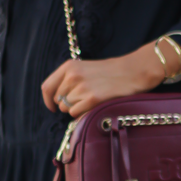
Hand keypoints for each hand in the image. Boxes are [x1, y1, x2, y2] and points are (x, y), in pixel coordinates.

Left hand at [42, 45, 165, 118]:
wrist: (134, 71)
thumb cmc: (111, 72)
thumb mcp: (85, 68)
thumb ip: (69, 79)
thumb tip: (57, 99)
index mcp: (69, 66)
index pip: (47, 87)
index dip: (48, 100)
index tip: (53, 106)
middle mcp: (72, 76)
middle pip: (59, 100)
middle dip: (68, 104)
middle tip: (85, 100)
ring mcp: (82, 88)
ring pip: (67, 108)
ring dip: (77, 108)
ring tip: (93, 100)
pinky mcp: (92, 99)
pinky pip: (76, 114)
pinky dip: (84, 114)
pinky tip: (95, 105)